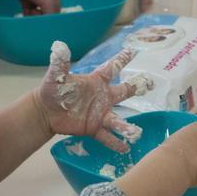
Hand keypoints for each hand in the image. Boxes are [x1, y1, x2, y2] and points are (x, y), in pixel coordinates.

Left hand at [37, 41, 151, 151]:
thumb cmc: (53, 91)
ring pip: (117, 120)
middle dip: (137, 88)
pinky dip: (115, 143)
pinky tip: (125, 149)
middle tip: (150, 84)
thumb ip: (60, 63)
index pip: (112, 68)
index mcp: (96, 82)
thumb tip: (59, 46)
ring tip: (135, 132)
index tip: (134, 51)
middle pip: (124, 92)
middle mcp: (102, 97)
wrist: (46, 113)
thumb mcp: (56, 76)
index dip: (122, 59)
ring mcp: (99, 114)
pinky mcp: (93, 128)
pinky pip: (107, 137)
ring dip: (126, 127)